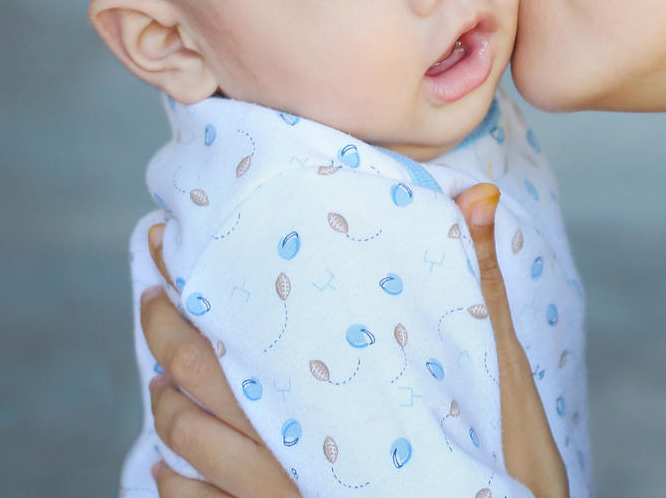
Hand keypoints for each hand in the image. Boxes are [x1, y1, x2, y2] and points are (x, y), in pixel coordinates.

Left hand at [142, 186, 568, 497]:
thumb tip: (481, 196)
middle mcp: (285, 461)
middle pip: (190, 392)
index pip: (224, 342)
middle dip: (163, 336)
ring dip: (165, 408)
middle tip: (154, 294)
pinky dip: (175, 483)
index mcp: (326, 410)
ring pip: (186, 453)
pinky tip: (171, 466)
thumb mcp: (507, 391)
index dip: (184, 294)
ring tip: (160, 376)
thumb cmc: (510, 487)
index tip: (164, 247)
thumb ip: (484, 294)